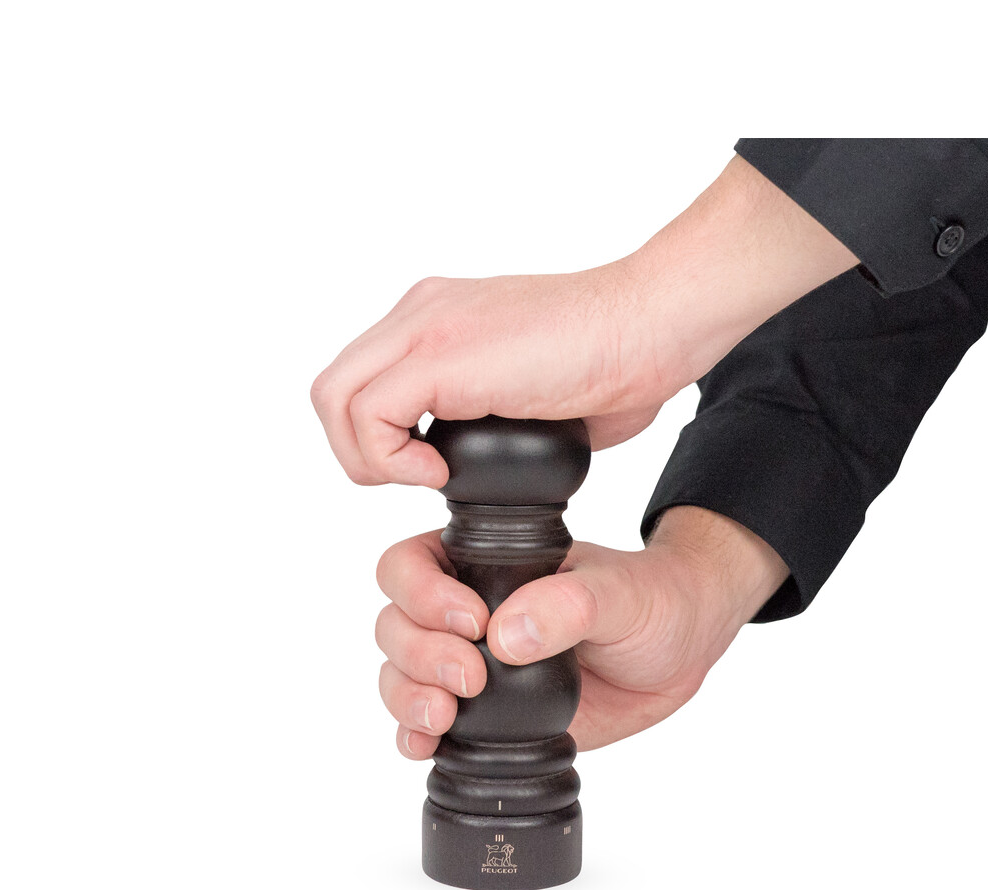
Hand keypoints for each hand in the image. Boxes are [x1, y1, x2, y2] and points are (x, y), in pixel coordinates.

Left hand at [312, 156, 857, 487]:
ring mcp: (426, 327)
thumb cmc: (613, 362)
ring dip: (372, 459)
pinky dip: (392, 459)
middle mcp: (420, 314)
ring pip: (335, 401)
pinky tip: (439, 473)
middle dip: (362, 453)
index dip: (379, 440)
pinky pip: (369, 415)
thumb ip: (484, 417)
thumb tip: (472, 464)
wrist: (653, 325)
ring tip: (430, 477)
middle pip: (334, 392)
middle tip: (420, 478)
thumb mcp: (526, 393)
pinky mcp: (440, 354)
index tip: (430, 469)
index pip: (362, 383)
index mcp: (437, 320)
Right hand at [374, 506, 788, 755]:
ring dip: (408, 698)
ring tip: (445, 717)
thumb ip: (569, 603)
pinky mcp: (484, 714)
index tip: (473, 622)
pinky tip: (426, 745)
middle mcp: (465, 611)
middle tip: (471, 677)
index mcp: (486, 564)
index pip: (411, 565)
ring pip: (399, 675)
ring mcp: (471, 664)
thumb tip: (508, 634)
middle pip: (395, 624)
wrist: (678, 653)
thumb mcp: (621, 593)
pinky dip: (413, 736)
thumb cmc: (652, 602)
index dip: (422, 594)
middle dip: (418, 654)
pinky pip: (425, 725)